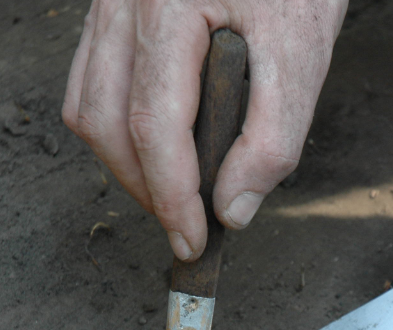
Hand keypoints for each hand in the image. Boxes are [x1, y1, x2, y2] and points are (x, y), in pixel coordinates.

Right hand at [63, 0, 347, 260]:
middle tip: (187, 227)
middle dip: (146, 188)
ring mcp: (111, 4)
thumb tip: (233, 209)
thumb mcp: (303, 52)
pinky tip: (158, 149)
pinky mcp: (114, 11)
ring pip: (89, 106)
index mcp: (169, 5)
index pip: (155, 126)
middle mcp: (124, 2)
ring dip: (127, 165)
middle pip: (107, 122)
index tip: (194, 243)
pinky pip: (94, 81)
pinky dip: (120, 128)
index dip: (172, 197)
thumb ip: (273, 137)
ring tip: (174, 196)